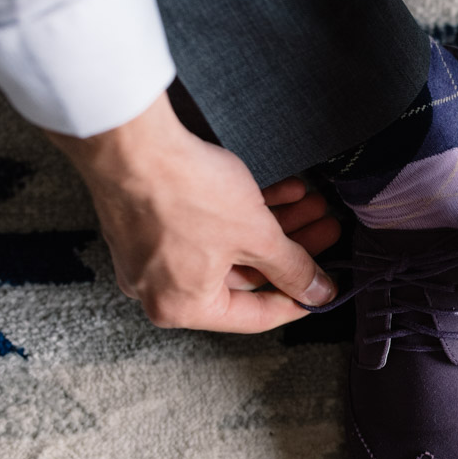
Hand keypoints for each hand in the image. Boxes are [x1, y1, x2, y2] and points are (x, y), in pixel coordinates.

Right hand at [48, 91, 341, 332]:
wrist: (130, 142)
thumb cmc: (186, 194)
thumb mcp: (257, 236)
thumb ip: (292, 268)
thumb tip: (318, 293)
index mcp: (183, 307)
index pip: (254, 316)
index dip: (299, 300)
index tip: (325, 287)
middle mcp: (161, 288)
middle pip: (244, 277)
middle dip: (290, 249)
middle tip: (326, 230)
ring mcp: (151, 253)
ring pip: (229, 247)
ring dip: (274, 226)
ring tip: (313, 203)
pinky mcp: (150, 219)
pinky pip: (207, 226)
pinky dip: (244, 212)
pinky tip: (285, 190)